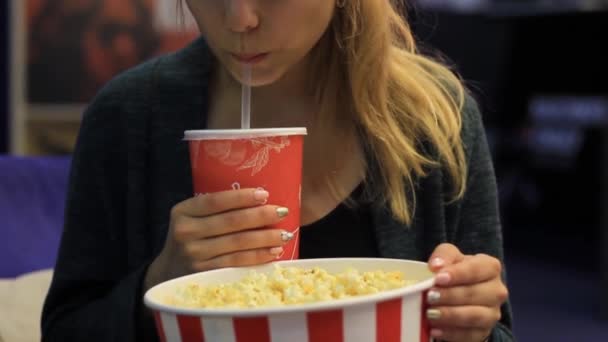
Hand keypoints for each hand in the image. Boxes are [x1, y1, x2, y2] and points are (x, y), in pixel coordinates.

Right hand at [145, 188, 291, 289]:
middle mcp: (186, 232)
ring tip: (285, 233)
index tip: (264, 194)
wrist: (169, 272)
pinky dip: (258, 256)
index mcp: (183, 212)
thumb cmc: (191, 238)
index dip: (242, 197)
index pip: (215, 201)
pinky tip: (274, 252)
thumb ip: (214, 209)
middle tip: (282, 211)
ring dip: (266, 238)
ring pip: (238, 243)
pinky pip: (237, 262)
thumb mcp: (192, 218)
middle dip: (261, 216)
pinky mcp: (204, 274)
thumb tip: (261, 199)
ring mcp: (194, 255)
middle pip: (231, 222)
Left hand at [426, 243, 508, 341]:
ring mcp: (492, 313)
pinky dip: (450, 333)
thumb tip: (436, 265)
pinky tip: (435, 330)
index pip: (476, 269)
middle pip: (474, 294)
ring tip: (430, 313)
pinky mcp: (484, 332)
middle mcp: (496, 291)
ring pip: (474, 316)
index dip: (457, 274)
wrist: (459, 294)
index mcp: (490, 267)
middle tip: (429, 296)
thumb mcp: (449, 257)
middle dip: (450, 296)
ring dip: (450, 315)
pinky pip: (469, 335)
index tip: (438, 278)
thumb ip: (443, 255)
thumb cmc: (455, 271)